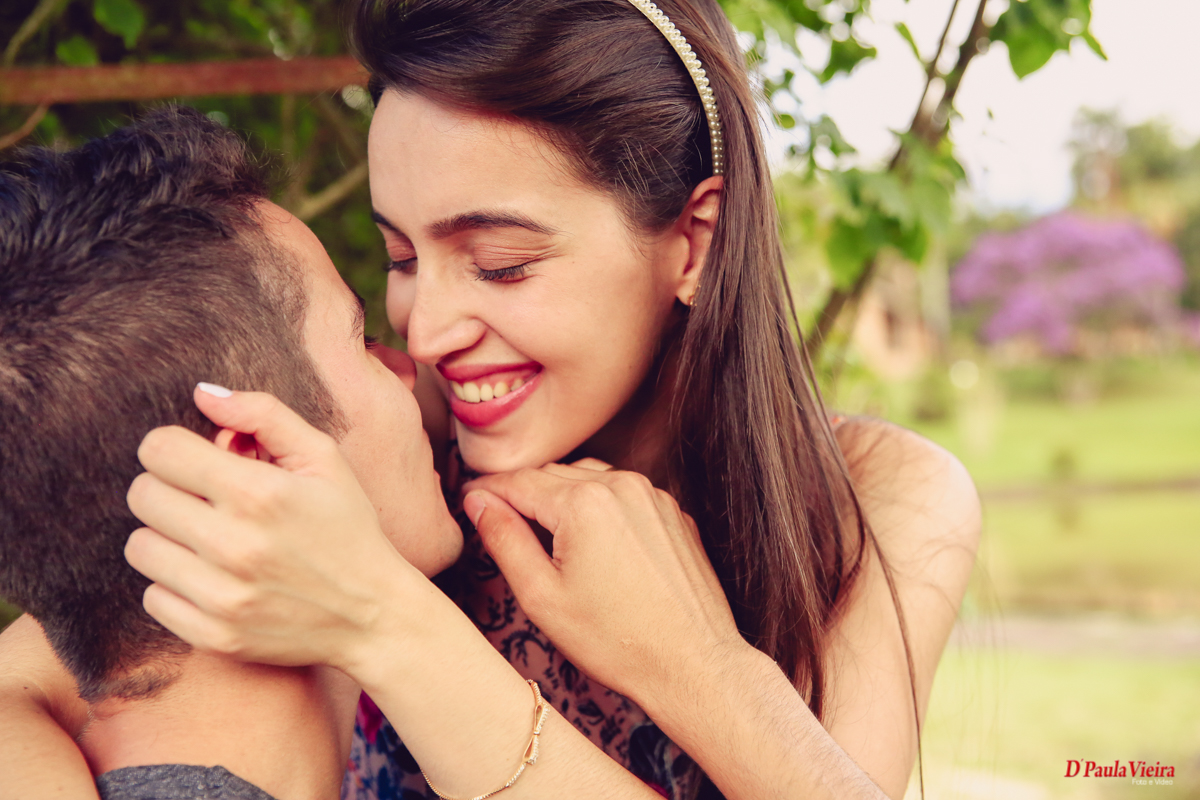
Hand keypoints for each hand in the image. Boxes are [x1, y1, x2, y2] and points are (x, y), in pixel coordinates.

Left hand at [124, 387, 425, 675]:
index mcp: (260, 493)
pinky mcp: (213, 635)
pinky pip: (152, 597)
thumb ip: (264, 415)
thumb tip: (202, 394)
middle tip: (204, 498)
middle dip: (170, 487)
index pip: (160, 450)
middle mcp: (235, 545)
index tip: (196, 459)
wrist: (374, 615)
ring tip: (209, 538)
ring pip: (140, 546)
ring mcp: (222, 595)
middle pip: (143, 495)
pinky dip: (175, 584)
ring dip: (168, 537)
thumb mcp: (324, 459)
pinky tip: (215, 577)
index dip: (175, 447)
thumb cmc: (348, 526)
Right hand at [463, 461, 744, 708]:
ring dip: (561, 494)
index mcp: (584, 502)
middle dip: (523, 491)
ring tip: (541, 529)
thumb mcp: (541, 596)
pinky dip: (600, 505)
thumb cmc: (615, 640)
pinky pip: (625, 494)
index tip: (468, 497)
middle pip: (554, 474)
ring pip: (590, 478)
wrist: (692, 663)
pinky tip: (591, 540)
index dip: (488, 489)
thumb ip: (504, 539)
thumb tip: (478, 501)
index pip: (519, 482)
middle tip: (498, 516)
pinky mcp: (674, 513)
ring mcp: (654, 496)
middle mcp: (622, 485)